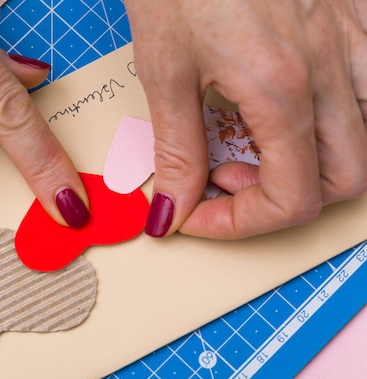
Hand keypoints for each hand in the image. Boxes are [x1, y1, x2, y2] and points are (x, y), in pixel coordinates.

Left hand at [126, 0, 366, 238]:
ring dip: (317, 164)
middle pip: (343, 180)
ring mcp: (351, 38)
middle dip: (279, 200)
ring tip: (257, 145)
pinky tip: (288, 105)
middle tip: (223, 178)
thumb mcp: (165, 68)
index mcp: (282, 87)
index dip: (240, 224)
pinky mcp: (352, 18)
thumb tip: (173, 208)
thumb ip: (177, 149)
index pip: (292, 197)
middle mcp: (332, 67)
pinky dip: (335, 119)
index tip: (196, 216)